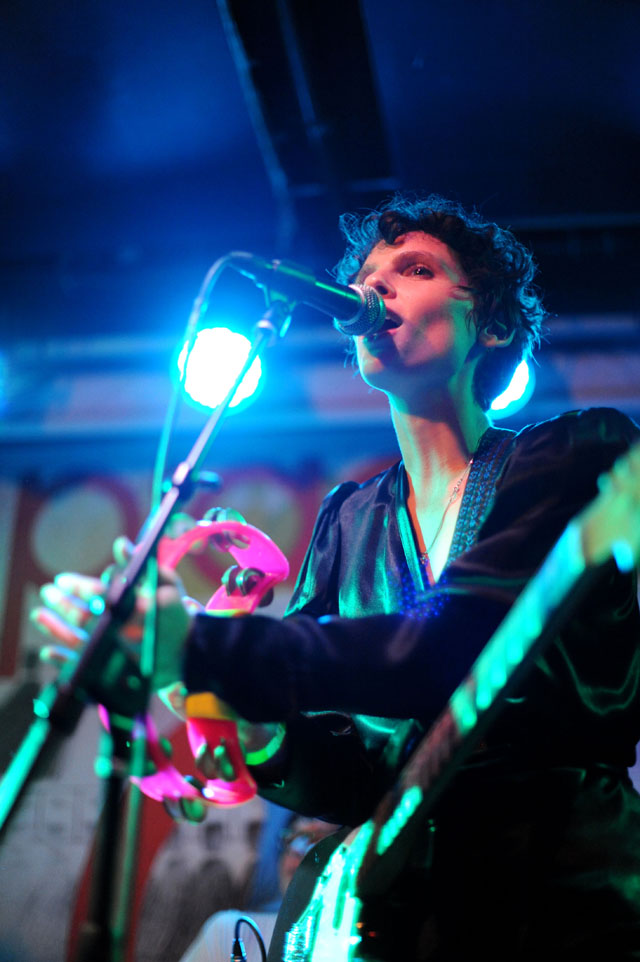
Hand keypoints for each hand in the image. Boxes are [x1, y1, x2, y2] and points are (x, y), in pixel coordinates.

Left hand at [31, 536, 195, 690]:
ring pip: (80, 644)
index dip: (79, 586)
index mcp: (143, 609)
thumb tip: (119, 543)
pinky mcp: (115, 674)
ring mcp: (121, 656)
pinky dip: (63, 661)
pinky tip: (47, 652)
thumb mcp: (166, 582)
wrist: (188, 652)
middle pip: (87, 619)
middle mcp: (129, 633)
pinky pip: (85, 669)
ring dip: (55, 629)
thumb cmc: (175, 611)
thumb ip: (140, 563)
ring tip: (38, 615)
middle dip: (63, 604)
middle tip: (48, 592)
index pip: (104, 595)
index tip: (62, 579)